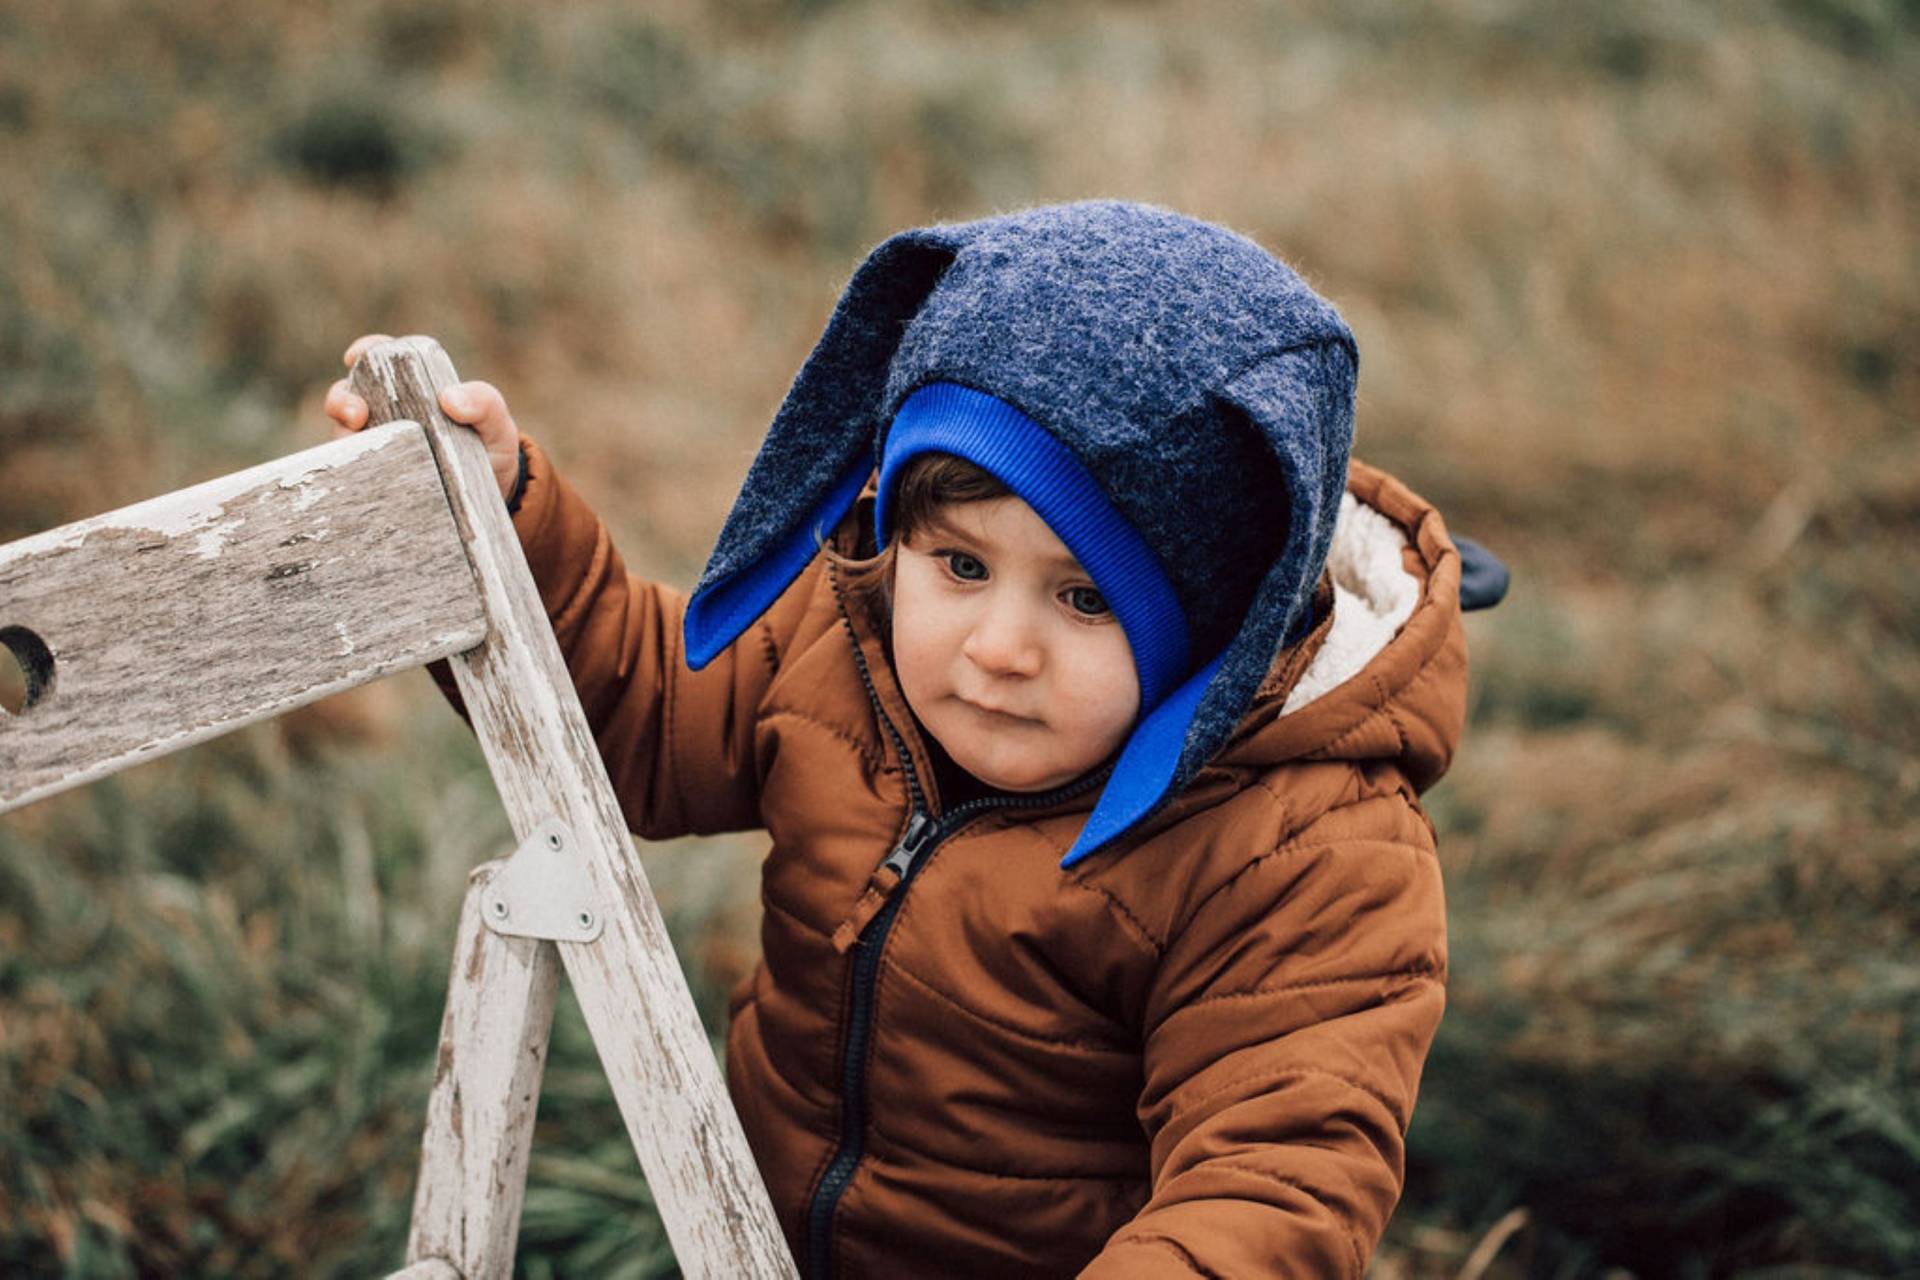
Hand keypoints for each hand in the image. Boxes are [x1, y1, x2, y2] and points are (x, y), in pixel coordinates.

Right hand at [324, 334, 523, 503]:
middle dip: (341, 401)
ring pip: (344, 437)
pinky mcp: (375, 477)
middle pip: (346, 398)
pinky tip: (362, 478)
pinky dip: (352, 473)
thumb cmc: (490, 446)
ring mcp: (378, 445)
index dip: (363, 352)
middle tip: (357, 417)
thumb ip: (483, 401)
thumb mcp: (494, 421)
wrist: (494, 494)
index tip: (355, 357)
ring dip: (344, 440)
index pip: (377, 359)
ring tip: (363, 450)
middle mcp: (385, 413)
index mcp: (410, 387)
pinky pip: (353, 473)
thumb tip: (449, 400)